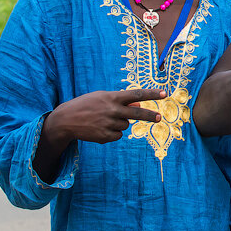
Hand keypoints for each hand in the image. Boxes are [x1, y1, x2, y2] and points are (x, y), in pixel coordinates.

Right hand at [46, 88, 165, 145]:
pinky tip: (99, 129)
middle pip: (137, 113)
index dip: (152, 94)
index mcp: (112, 97)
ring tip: (103, 120)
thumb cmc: (86, 105)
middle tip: (160, 117)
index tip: (165, 93)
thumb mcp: (102, 97)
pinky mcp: (105, 136)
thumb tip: (138, 104)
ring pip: (126, 125)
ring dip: (119, 123)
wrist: (65, 121)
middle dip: (151, 116)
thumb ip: (120, 100)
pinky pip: (118, 135)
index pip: (136, 94)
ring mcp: (109, 124)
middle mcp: (112, 110)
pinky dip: (112, 133)